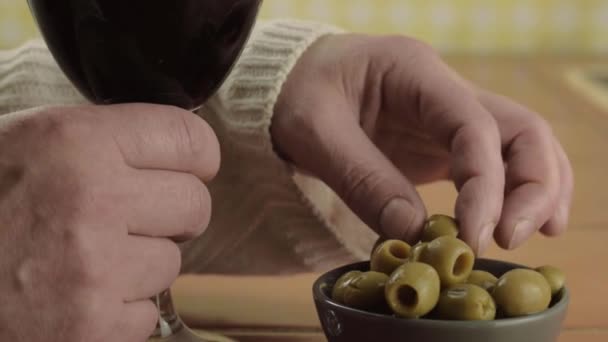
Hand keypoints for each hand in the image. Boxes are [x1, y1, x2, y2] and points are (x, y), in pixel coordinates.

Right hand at [0, 104, 218, 341]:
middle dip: (171, 212)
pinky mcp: (90, 329)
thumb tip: (179, 146)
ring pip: (173, 263)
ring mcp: (92, 272)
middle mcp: (91, 202)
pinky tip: (73, 296)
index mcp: (76, 142)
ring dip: (140, 264)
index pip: (191, 141)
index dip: (194, 156)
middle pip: (195, 204)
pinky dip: (120, 309)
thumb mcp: (28, 144)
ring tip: (83, 259)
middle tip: (129, 217)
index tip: (187, 167)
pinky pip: (146, 313)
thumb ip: (105, 140)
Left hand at [272, 33, 572, 253]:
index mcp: (413, 71)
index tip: (473, 235)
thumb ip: (362, 179)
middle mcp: (443, 90)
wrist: (288, 84)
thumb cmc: (295, 95)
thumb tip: (413, 233)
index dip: (484, 183)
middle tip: (509, 239)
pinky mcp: (440, 144)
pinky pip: (494, 163)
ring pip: (519, 144)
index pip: (472, 123)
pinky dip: (514, 193)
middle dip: (530, 185)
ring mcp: (446, 117)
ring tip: (532, 236)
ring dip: (535, 189)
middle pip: (519, 128)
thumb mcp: (314, 133)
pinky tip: (518, 226)